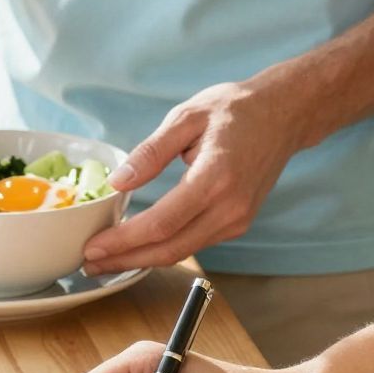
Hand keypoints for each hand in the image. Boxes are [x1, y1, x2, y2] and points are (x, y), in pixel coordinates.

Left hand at [82, 76, 302, 271]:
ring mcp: (237, 219)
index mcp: (215, 178)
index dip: (124, 241)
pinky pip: (195, 243)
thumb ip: (150, 152)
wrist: (283, 114)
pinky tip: (140, 245)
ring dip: (142, 259)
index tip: (93, 247)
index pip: (162, 223)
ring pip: (182, 251)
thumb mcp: (186, 116)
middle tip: (90, 263)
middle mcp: (230, 207)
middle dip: (126, 260)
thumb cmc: (235, 109)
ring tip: (107, 258)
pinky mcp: (238, 223)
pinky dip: (164, 248)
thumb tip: (117, 183)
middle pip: (170, 249)